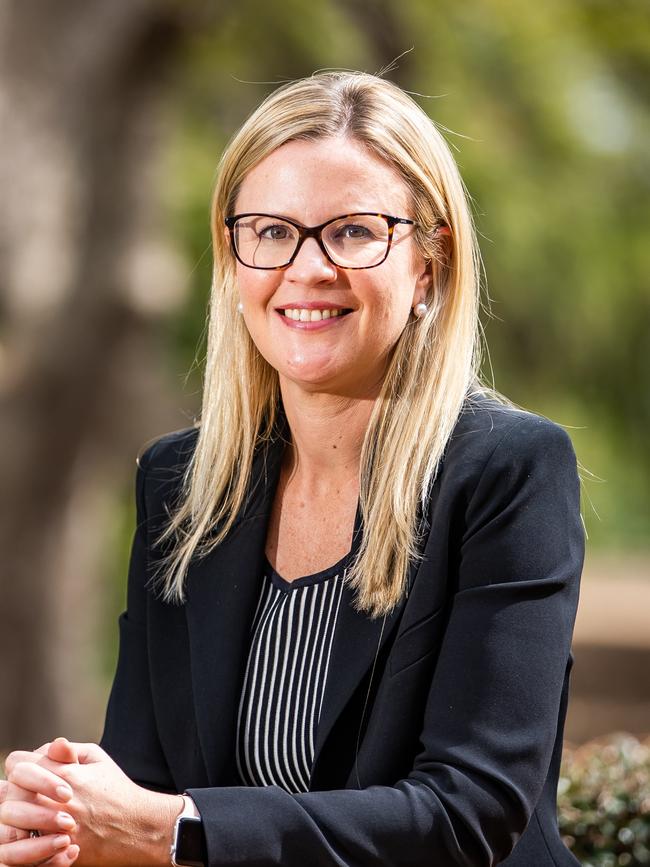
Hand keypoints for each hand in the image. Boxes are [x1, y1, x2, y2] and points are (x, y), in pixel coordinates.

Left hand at [4, 742, 181, 866]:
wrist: (137, 828)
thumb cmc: (117, 790)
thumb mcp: (98, 760)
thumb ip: (69, 749)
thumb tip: (48, 747)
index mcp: (65, 774)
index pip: (18, 764)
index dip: (22, 764)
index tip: (30, 770)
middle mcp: (55, 800)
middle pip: (9, 791)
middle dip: (15, 790)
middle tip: (27, 793)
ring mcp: (54, 828)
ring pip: (11, 819)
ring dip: (16, 815)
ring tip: (29, 814)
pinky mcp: (55, 852)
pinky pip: (23, 846)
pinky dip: (24, 838)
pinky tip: (36, 833)